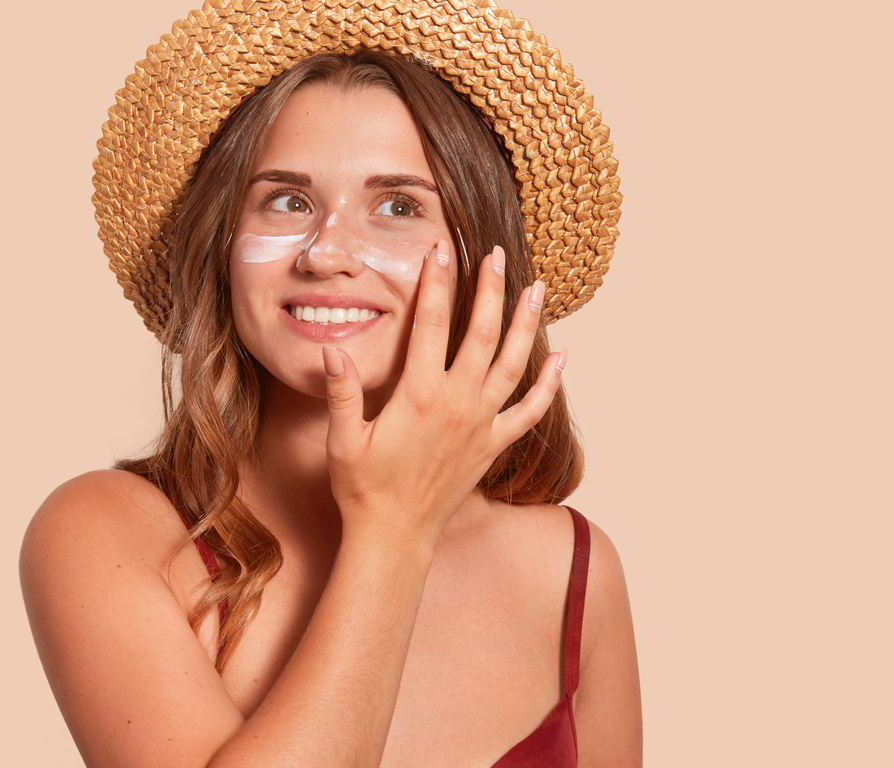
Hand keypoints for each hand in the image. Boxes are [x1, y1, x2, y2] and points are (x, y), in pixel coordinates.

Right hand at [321, 240, 564, 541]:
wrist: (396, 536)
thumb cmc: (364, 488)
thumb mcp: (343, 440)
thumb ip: (342, 393)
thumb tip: (331, 349)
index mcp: (420, 395)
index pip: (431, 324)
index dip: (437, 283)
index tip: (441, 249)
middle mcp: (458, 404)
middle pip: (482, 333)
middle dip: (490, 289)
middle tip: (495, 254)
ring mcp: (482, 424)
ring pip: (513, 364)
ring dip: (526, 324)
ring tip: (536, 288)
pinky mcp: (494, 445)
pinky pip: (530, 411)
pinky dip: (548, 384)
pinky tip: (562, 359)